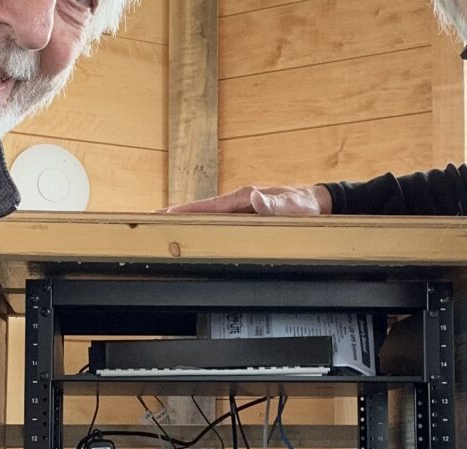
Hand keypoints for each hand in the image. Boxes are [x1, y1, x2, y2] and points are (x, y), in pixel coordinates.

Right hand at [159, 184, 331, 214]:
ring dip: (186, 220)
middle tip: (150, 221)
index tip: (163, 214)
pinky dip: (201, 224)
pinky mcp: (243, 215)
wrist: (316, 203)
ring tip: (163, 227)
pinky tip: (193, 232)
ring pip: (206, 215)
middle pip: (200, 209)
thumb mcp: (293, 208)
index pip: (206, 206)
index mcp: (243, 198)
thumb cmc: (305, 206)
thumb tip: (253, 198)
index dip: (184, 210)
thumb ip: (273, 205)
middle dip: (175, 214)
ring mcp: (239, 208)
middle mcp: (238, 201)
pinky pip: (217, 220)